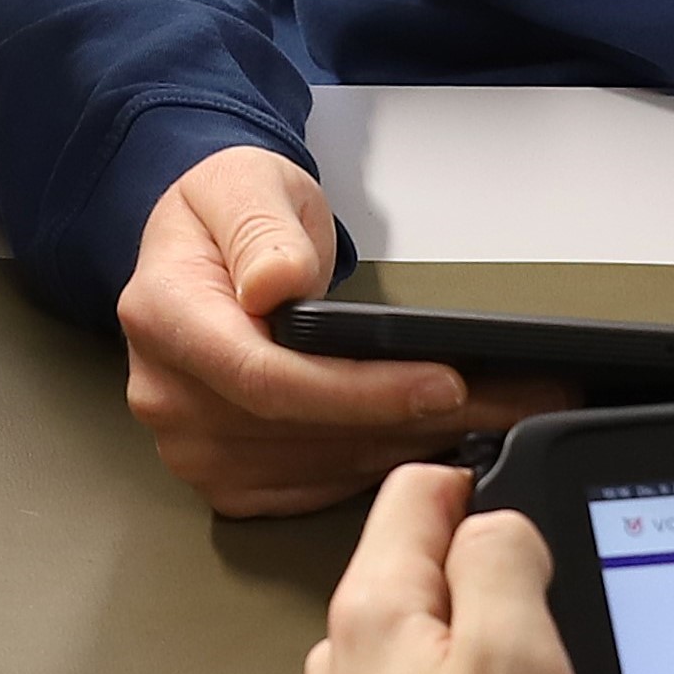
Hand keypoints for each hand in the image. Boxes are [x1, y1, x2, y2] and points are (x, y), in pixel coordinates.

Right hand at [117, 148, 573, 516]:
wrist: (205, 246)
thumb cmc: (229, 213)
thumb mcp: (248, 185)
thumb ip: (262, 232)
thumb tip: (276, 285)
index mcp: (163, 317)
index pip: (267, 377)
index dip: (360, 393)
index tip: (443, 384)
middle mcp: (167, 394)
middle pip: (302, 433)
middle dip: (414, 420)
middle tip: (510, 402)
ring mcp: (192, 445)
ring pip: (319, 468)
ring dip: (411, 448)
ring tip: (496, 417)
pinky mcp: (227, 476)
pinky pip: (314, 488)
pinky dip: (379, 467)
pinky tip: (434, 439)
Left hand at [308, 464, 580, 673]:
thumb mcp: (515, 646)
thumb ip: (503, 556)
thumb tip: (495, 522)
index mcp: (370, 606)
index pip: (419, 489)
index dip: (487, 492)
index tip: (534, 538)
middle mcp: (346, 656)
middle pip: (424, 564)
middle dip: (492, 582)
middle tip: (544, 637)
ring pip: (432, 637)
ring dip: (485, 651)